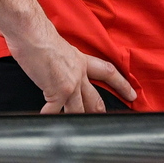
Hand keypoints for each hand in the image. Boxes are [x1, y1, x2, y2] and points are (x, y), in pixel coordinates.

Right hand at [6, 22, 136, 113]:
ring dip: (76, 119)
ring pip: (78, 109)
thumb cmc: (40, 38)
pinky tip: (45, 121)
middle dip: (100, 112)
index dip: (122, 84)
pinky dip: (49, 117)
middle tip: (104, 121)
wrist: (32, 34)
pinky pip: (54, 112)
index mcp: (81, 61)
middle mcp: (79, 74)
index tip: (132, 94)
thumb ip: (66, 62)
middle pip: (95, 99)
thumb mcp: (62, 49)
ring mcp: (70, 84)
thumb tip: (62, 70)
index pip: (108, 73)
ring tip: (75, 129)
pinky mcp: (57, 92)